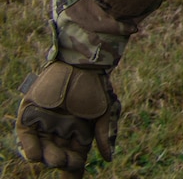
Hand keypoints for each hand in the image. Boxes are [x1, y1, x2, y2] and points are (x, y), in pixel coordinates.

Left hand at [16, 61, 120, 176]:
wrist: (82, 63)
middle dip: (61, 162)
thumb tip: (108, 158)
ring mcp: (44, 125)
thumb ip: (106, 133)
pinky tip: (36, 155)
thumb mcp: (106, 111)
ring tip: (55, 158)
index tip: (73, 177)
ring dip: (48, 157)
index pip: (75, 160)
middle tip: (63, 161)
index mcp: (79, 135)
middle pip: (58, 156)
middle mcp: (60, 133)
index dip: (74, 172)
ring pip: (42, 149)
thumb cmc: (97, 86)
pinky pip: (27, 137)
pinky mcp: (29, 116)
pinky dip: (30, 147)